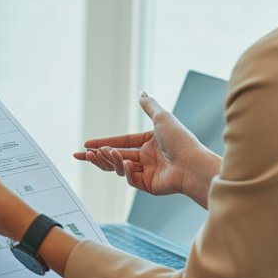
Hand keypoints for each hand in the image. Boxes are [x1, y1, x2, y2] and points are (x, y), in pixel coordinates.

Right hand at [72, 92, 219, 207]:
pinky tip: (125, 164)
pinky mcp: (148, 185)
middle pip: (116, 156)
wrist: (192, 164)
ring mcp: (147, 172)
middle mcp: (146, 157)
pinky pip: (131, 178)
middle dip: (99, 155)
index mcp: (149, 142)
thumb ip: (149, 106)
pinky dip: (126, 171)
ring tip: (101, 154)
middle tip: (85, 154)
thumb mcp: (162, 118)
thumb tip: (142, 92)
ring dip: (109, 160)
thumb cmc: (181, 141)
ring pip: (119, 168)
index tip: (86, 144)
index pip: (121, 142)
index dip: (103, 142)